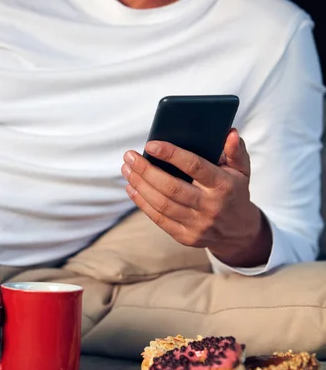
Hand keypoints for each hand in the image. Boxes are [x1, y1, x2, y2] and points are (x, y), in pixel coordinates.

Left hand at [121, 129, 271, 267]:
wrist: (239, 232)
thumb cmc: (235, 192)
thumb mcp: (242, 170)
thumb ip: (235, 150)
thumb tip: (229, 132)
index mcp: (224, 185)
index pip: (195, 167)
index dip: (171, 154)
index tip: (151, 144)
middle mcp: (210, 206)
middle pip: (171, 188)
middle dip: (146, 170)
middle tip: (129, 156)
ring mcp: (197, 224)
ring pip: (162, 204)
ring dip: (140, 185)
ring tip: (127, 169)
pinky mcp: (186, 237)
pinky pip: (159, 219)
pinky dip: (142, 203)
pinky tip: (132, 188)